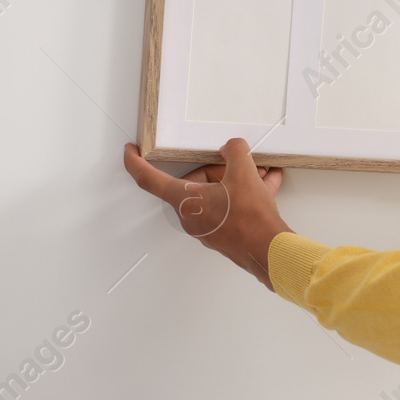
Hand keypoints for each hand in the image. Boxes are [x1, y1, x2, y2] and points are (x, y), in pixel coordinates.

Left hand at [123, 138, 290, 290]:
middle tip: (238, 162)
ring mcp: (207, 227)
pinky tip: (268, 184)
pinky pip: (230, 206)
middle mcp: (191, 216)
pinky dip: (246, 194)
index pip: (148, 178)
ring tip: (261, 172)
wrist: (270, 252)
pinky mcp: (224, 234)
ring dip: (237, 180)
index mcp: (185, 200)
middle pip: (195, 182)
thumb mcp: (244, 172)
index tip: (130, 150)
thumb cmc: (251, 219)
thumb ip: (234, 151)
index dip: (135, 162)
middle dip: (218, 168)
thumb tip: (232, 147)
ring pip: (216, 193)